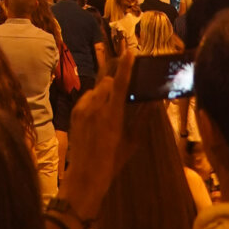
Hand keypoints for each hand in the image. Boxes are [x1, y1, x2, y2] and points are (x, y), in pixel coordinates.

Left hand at [61, 50, 134, 219]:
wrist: (85, 176)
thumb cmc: (112, 162)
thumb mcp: (132, 142)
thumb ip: (142, 119)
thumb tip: (153, 102)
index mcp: (112, 115)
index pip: (120, 84)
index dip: (126, 66)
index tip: (130, 52)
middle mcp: (95, 108)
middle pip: (108, 82)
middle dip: (117, 83)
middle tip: (125, 93)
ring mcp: (82, 110)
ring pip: (97, 89)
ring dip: (106, 91)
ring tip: (112, 106)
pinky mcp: (74, 113)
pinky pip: (87, 97)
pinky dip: (95, 99)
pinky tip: (99, 114)